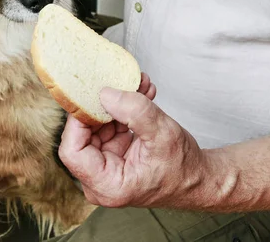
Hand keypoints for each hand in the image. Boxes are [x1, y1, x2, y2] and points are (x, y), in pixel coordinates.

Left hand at [58, 73, 209, 208]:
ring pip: (96, 126)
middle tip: (117, 84)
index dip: (78, 121)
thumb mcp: (162, 135)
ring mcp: (105, 166)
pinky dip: (123, 110)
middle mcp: (100, 179)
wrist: (197, 178)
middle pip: (82, 135)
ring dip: (116, 104)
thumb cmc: (183, 168)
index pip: (72, 151)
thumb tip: (105, 94)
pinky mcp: (112, 154)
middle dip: (102, 106)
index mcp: (107, 185)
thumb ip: (135, 112)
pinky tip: (140, 96)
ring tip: (137, 87)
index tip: (92, 97)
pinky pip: (109, 126)